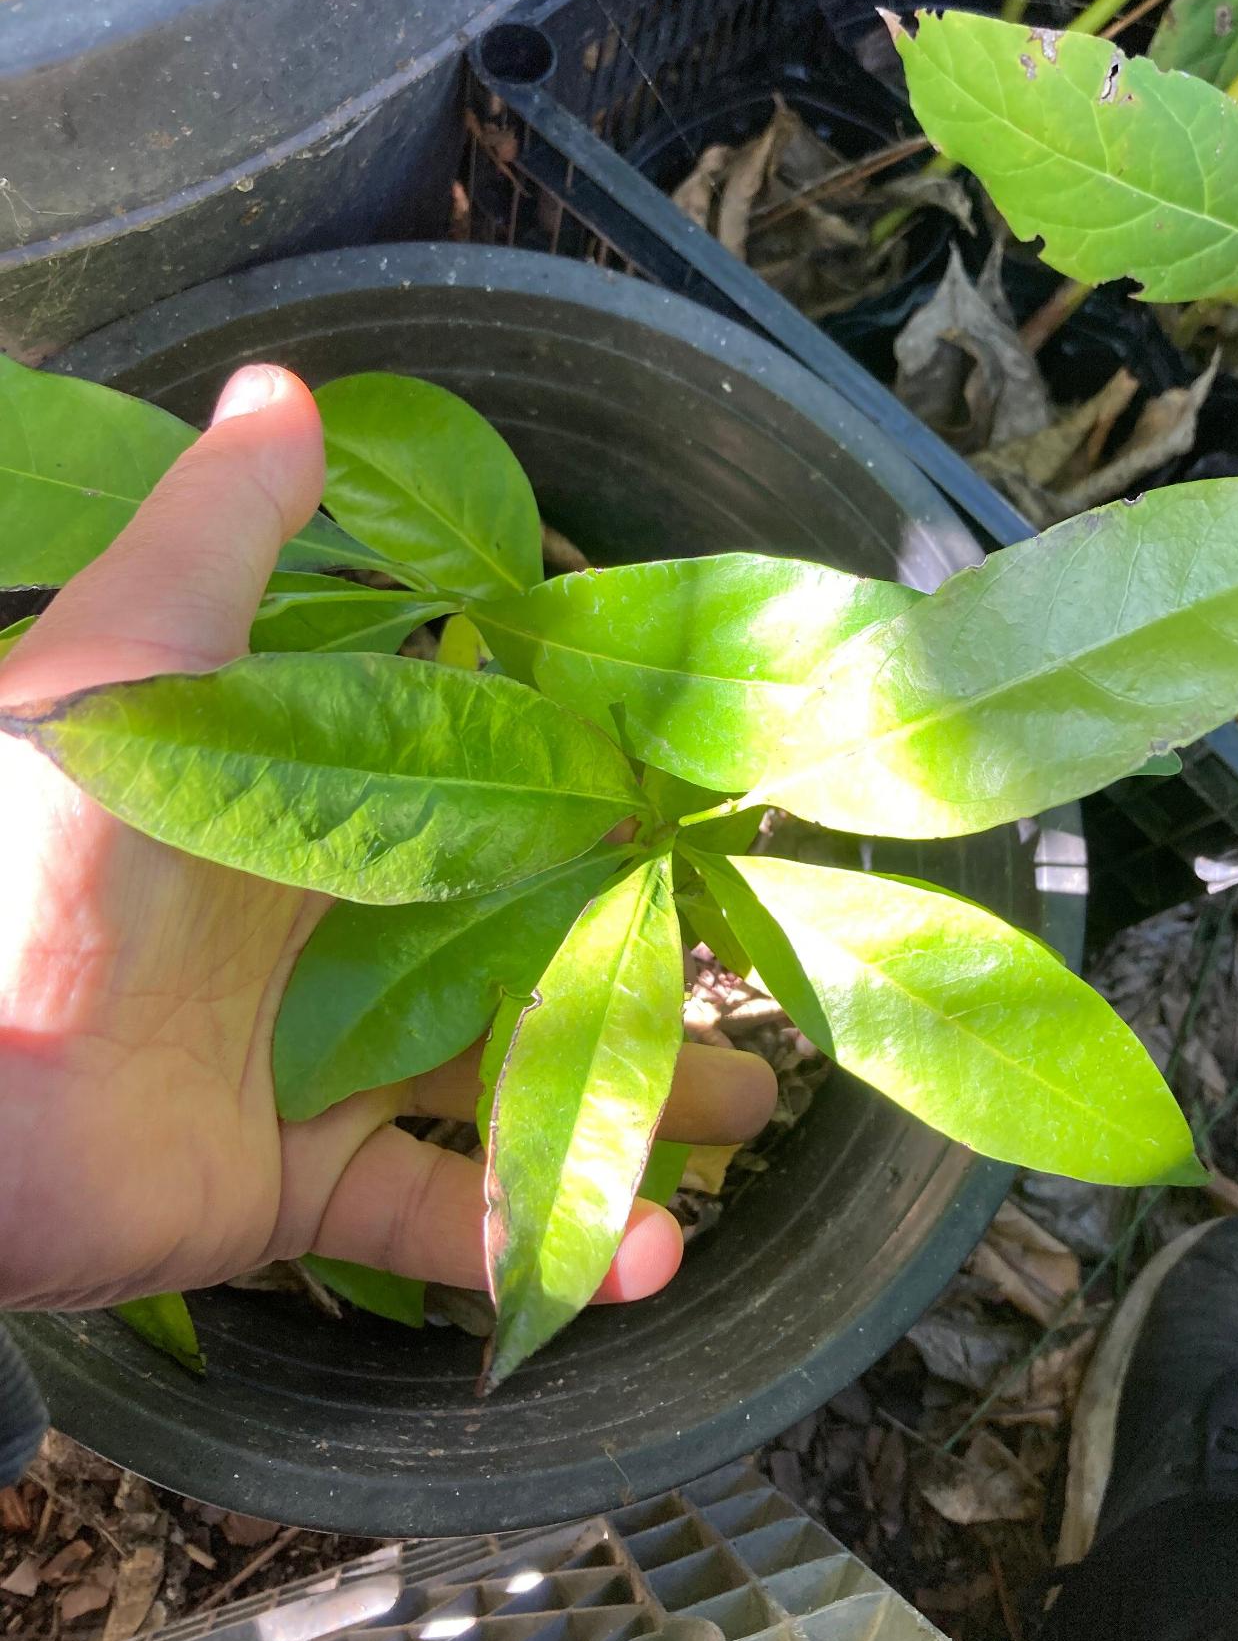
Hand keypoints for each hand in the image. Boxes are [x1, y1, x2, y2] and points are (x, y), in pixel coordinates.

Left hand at [0, 366, 775, 1313]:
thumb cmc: (22, 851)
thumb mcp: (124, 664)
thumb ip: (220, 537)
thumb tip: (285, 386)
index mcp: (304, 805)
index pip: (483, 794)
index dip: (595, 800)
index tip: (705, 799)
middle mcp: (321, 933)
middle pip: (520, 945)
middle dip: (644, 965)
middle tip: (760, 978)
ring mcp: (313, 1065)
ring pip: (507, 1083)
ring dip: (630, 1106)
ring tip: (752, 1121)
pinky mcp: (294, 1187)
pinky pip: (438, 1216)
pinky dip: (541, 1239)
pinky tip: (647, 1253)